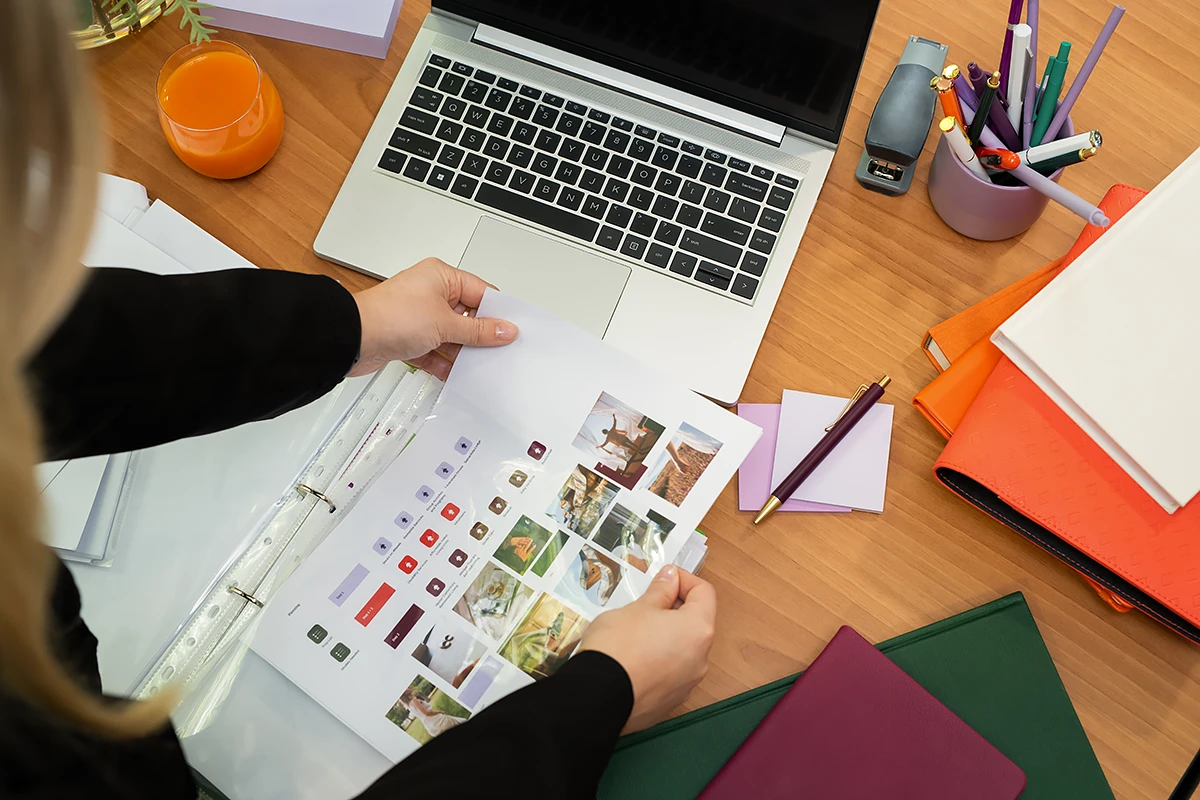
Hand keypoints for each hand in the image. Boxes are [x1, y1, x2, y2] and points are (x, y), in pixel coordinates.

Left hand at [349, 258, 518, 379]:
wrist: (351, 340)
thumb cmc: (388, 316)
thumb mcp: (445, 324)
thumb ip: (478, 331)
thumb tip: (504, 329)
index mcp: (441, 276)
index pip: (481, 292)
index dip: (497, 312)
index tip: (512, 330)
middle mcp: (430, 293)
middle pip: (467, 316)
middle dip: (480, 336)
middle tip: (497, 351)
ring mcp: (419, 316)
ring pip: (452, 336)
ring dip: (462, 352)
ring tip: (477, 366)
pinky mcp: (409, 338)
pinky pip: (435, 351)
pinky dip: (444, 363)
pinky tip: (454, 375)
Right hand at [579, 565, 715, 732]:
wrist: (596, 698)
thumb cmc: (618, 647)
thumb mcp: (637, 608)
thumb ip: (660, 592)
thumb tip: (670, 578)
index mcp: (698, 630)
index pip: (704, 593)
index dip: (684, 579)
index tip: (663, 578)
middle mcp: (700, 659)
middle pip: (695, 622)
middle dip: (673, 608)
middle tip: (644, 603)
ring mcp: (686, 684)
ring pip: (682, 649)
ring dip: (664, 635)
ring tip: (633, 631)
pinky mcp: (669, 701)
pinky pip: (669, 672)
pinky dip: (657, 660)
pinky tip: (631, 657)